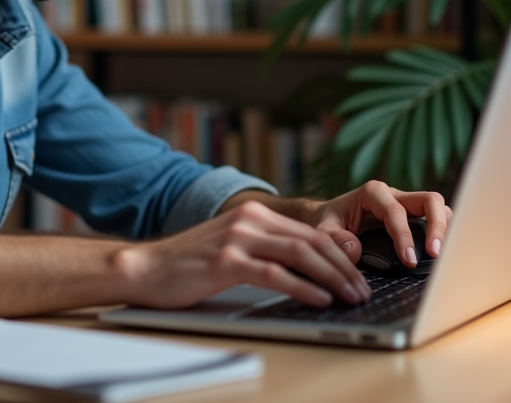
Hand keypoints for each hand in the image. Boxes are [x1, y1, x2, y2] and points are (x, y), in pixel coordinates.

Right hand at [116, 200, 373, 309]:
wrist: (147, 268)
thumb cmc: (191, 264)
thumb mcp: (234, 247)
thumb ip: (268, 249)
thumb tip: (313, 270)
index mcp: (255, 212)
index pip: (311, 232)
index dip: (342, 255)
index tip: (360, 276)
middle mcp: (249, 218)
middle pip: (312, 241)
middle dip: (344, 268)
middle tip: (363, 290)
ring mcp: (237, 238)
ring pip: (300, 254)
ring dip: (332, 278)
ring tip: (351, 296)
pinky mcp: (227, 261)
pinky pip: (275, 274)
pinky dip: (303, 287)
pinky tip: (320, 299)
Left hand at [307, 181, 451, 268]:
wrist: (329, 216)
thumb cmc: (329, 221)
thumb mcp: (323, 229)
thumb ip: (335, 239)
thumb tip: (353, 250)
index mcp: (372, 193)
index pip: (396, 212)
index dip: (404, 236)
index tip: (408, 260)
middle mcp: (394, 194)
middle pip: (429, 200)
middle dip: (436, 226)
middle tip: (436, 254)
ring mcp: (407, 204)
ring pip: (438, 207)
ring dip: (444, 229)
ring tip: (443, 254)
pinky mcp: (413, 215)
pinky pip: (436, 218)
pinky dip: (443, 232)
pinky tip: (442, 252)